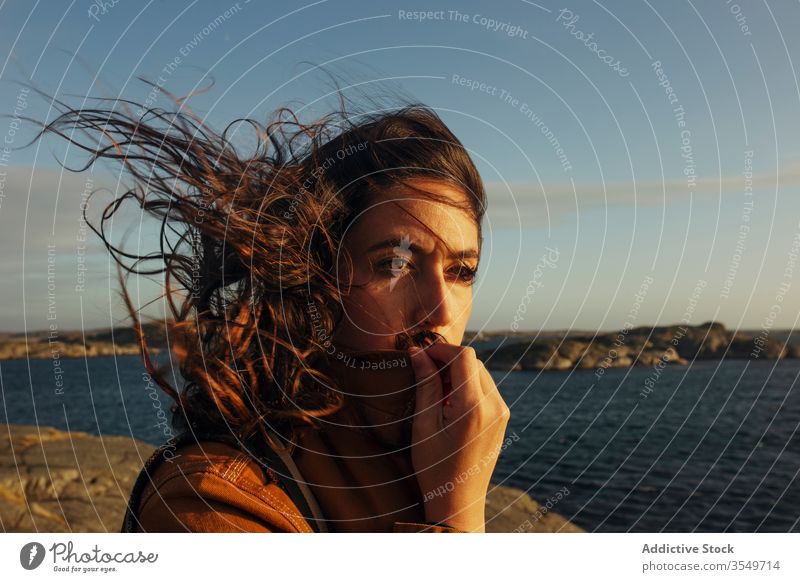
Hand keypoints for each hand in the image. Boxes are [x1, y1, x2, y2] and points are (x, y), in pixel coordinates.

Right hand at [408, 343, 510, 531]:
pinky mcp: (502, 418)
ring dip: (458, 373)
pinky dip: (467, 386)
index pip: (464, 356)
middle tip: (424, 374)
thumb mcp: (424, 425)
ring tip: (436, 394)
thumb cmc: (435, 467)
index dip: (441, 349)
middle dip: (448, 361)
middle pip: (474, 362)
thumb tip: (418, 352)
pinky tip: (450, 405)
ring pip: (480, 374)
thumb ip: (426, 385)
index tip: (420, 354)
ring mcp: (502, 412)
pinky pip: (486, 389)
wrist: (458, 502)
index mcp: (474, 407)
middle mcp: (495, 406)